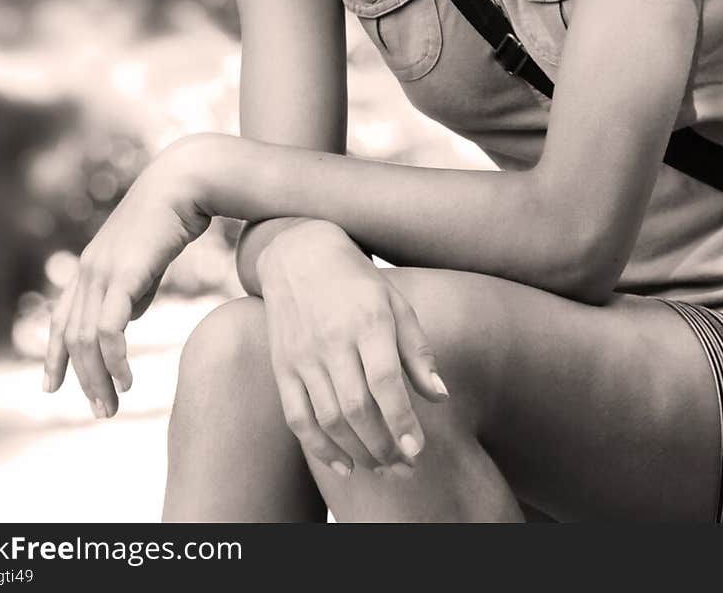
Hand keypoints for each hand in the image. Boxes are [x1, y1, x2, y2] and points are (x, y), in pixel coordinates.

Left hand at [42, 152, 209, 417]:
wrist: (186, 182)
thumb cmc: (173, 215)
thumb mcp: (148, 258)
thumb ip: (134, 287)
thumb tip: (129, 318)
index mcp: (91, 266)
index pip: (62, 318)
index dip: (54, 354)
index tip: (50, 387)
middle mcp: (88, 270)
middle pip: (72, 337)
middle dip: (80, 380)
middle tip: (100, 412)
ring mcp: (102, 271)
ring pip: (87, 340)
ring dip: (97, 379)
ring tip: (111, 406)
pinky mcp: (123, 274)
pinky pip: (110, 329)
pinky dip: (114, 360)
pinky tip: (128, 379)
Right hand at [257, 220, 448, 479]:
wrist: (299, 254)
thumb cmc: (357, 282)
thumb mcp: (395, 303)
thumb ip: (418, 351)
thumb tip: (440, 397)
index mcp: (367, 320)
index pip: (385, 381)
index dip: (402, 420)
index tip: (418, 450)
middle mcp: (332, 340)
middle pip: (357, 408)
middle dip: (384, 447)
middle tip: (405, 468)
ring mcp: (303, 356)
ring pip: (329, 419)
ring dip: (358, 453)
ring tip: (382, 469)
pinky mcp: (283, 368)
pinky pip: (298, 418)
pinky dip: (320, 449)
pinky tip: (345, 466)